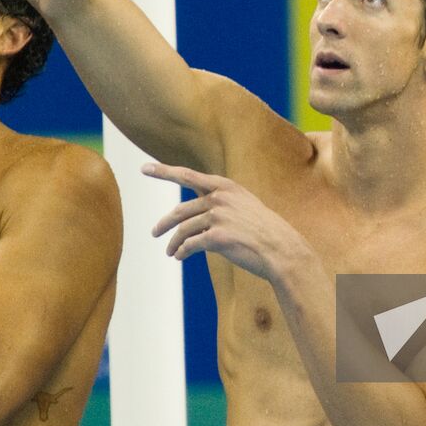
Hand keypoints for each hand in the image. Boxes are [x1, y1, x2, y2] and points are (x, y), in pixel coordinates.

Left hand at [145, 162, 308, 281]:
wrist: (281, 249)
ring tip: (170, 252)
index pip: (187, 175)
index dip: (163, 171)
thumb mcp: (243, 205)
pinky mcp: (218, 237)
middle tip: (154, 233)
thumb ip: (219, 202)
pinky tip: (179, 256)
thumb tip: (193, 212)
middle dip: (164, 223)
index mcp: (225, 186)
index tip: (144, 168)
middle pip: (180, 210)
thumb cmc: (262, 230)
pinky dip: (182, 251)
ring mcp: (218, 217)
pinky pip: (190, 245)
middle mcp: (219, 198)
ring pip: (183, 230)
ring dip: (173, 243)